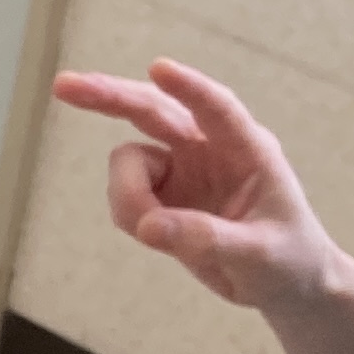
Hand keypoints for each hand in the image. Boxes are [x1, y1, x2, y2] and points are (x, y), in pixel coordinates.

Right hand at [55, 61, 345, 312]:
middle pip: (152, 109)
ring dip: (126, 194)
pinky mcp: (161, 195)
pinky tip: (152, 235)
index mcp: (248, 150)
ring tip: (150, 235)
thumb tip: (148, 227)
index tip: (158, 68)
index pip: (217, 109)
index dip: (189, 88)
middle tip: (64, 87)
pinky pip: (123, 194)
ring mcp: (181, 169)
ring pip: (128, 161)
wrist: (285, 284)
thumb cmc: (289, 261)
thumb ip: (206, 239)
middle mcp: (208, 148)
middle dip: (109, 97)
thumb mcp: (259, 255)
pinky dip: (125, 212)